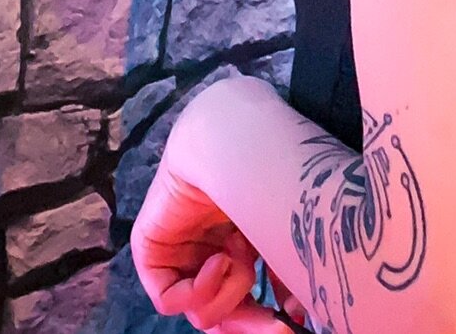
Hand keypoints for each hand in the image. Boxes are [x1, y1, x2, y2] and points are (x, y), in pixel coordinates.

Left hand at [130, 78, 299, 331]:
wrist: (236, 141)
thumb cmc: (269, 174)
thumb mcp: (283, 231)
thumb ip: (288, 272)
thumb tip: (301, 315)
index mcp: (243, 241)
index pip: (248, 296)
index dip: (267, 317)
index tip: (291, 324)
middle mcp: (212, 247)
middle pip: (223, 311)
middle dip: (247, 320)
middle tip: (273, 326)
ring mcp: (183, 250)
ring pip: (200, 308)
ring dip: (226, 296)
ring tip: (240, 263)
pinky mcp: (154, 250)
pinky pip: (169, 297)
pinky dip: (195, 291)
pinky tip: (217, 262)